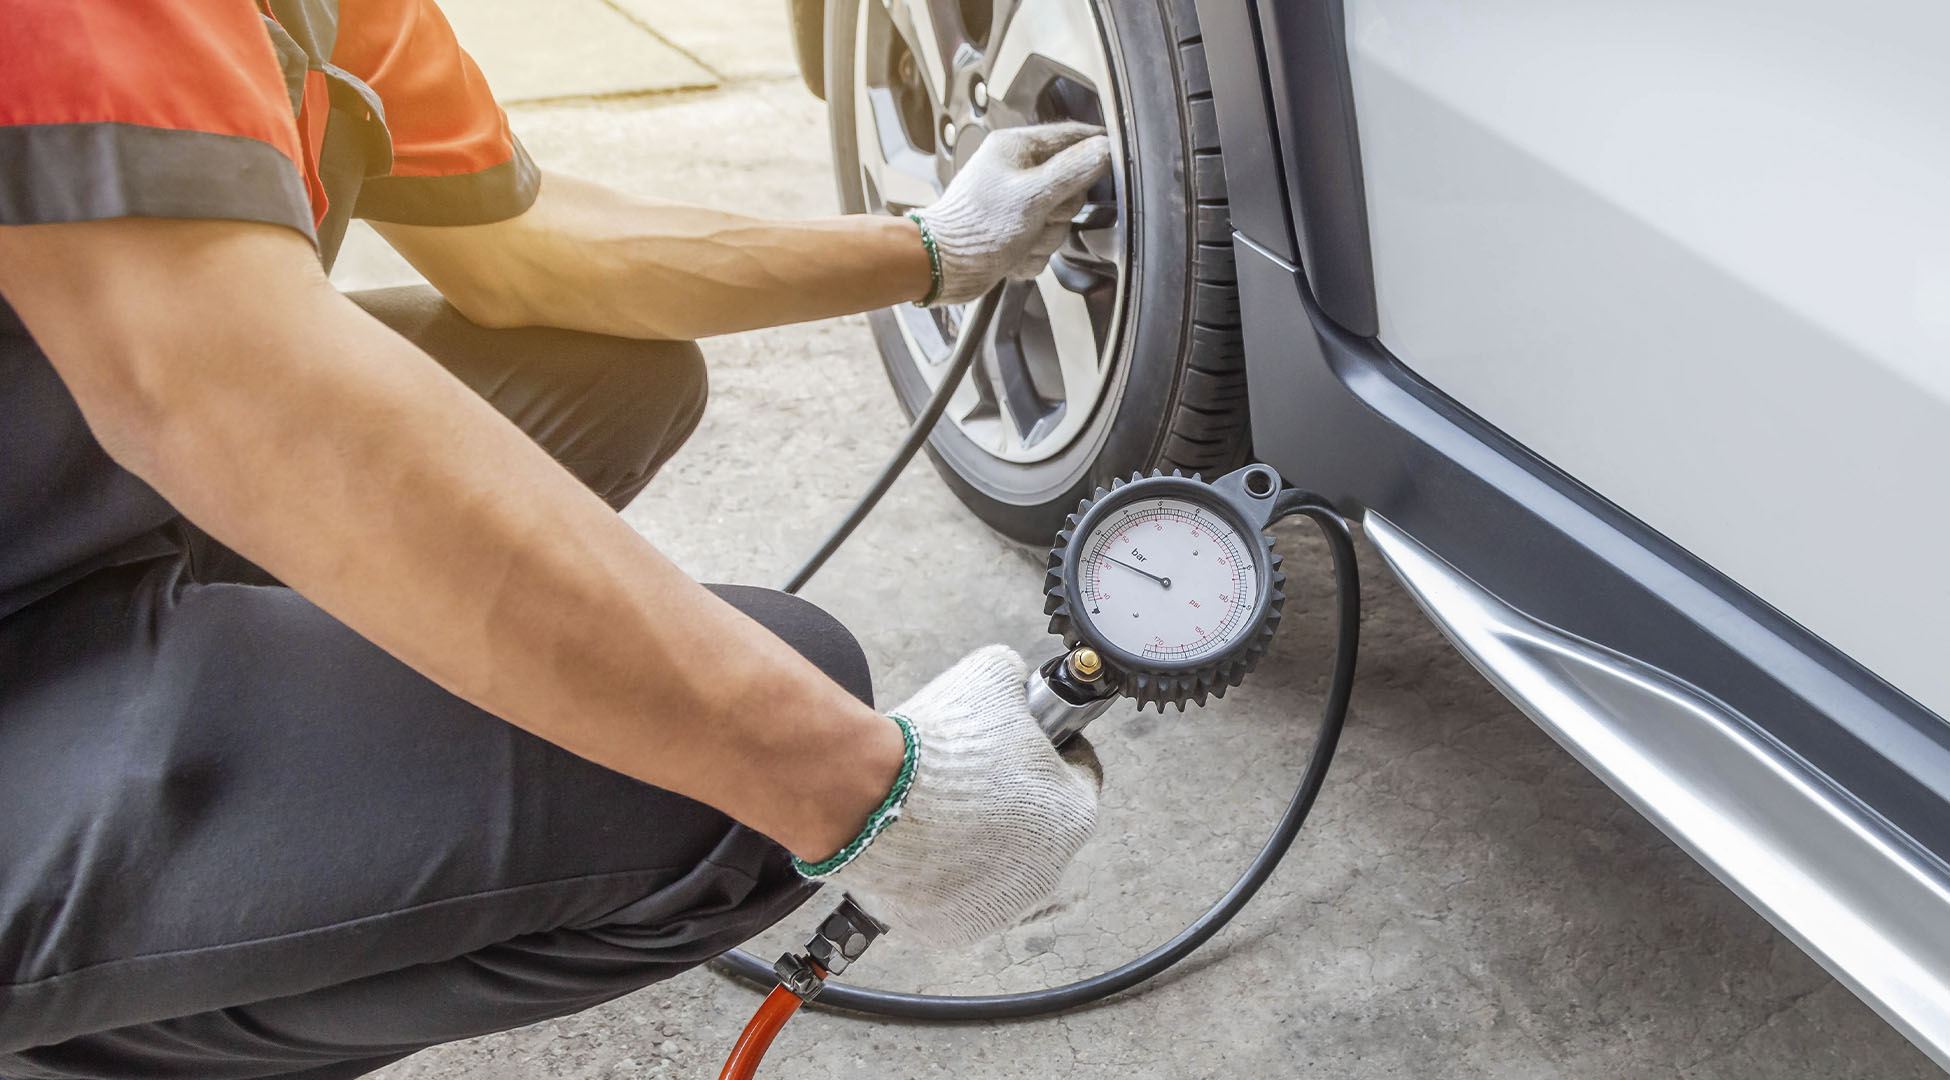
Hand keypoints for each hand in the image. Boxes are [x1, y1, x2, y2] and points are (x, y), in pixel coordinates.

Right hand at [796, 645, 1100, 947]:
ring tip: (941, 809)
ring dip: (980, 841)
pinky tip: (922, 844)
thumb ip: (1016, 680)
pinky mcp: (954, 929)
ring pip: (998, 867)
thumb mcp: (994, 676)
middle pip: (1040, 826)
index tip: (1030, 740)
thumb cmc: (942, 747)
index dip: (1054, 749)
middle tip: (976, 774)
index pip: (1079, 775)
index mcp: (1074, 814)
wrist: (871, 797)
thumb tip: (1014, 680)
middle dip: (1014, 800)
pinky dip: (942, 875)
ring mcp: (1000, 906)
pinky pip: (956, 897)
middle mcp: (1047, 871)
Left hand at [914, 122, 1111, 305]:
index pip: (1072, 137)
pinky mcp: (1013, 231)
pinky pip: (1043, 243)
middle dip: (1060, 210)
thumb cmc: (976, 228)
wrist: (942, 267)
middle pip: (1071, 186)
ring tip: (1021, 239)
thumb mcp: (1033, 196)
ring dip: (1045, 238)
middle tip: (1041, 217)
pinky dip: (1032, 254)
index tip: (1113, 163)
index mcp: (1017, 148)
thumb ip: (1073, 171)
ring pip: (1058, 220)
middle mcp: (1016, 171)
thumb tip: (1105, 151)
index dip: (1095, 151)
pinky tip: (1013, 253)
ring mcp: (1015, 203)